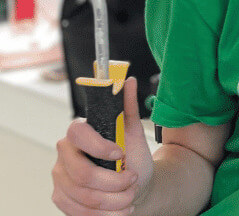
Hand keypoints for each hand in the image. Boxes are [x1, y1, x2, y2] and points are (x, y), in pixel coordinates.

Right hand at [52, 77, 153, 214]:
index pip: (77, 133)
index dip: (99, 146)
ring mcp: (60, 178)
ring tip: (131, 197)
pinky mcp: (60, 198)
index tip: (121, 154)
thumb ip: (128, 107)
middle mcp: (64, 155)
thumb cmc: (132, 157)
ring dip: (114, 201)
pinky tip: (121, 209)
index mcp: (79, 133)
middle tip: (133, 181)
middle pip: (82, 174)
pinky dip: (106, 214)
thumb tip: (127, 81)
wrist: (133, 184)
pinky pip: (80, 212)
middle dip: (114, 182)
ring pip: (84, 196)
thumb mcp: (133, 132)